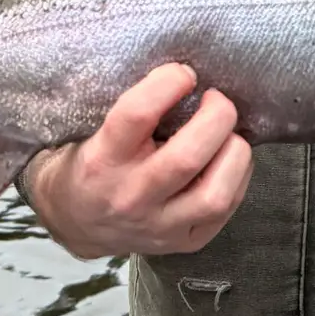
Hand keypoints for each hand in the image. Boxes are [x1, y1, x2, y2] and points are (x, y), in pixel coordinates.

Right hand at [23, 63, 253, 258]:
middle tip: (217, 100)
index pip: (136, 116)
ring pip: (215, 194)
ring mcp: (160, 227)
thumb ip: (135, 108)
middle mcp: (131, 197)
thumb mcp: (95, 130)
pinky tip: (229, 159)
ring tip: (229, 134)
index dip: (168, 84)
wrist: (76, 222)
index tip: (184, 72)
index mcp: (102, 160)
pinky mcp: (184, 243)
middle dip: (216, 117)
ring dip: (234, 153)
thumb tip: (186, 71)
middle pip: (187, 157)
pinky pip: (226, 210)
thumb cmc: (94, 161)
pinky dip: (238, 177)